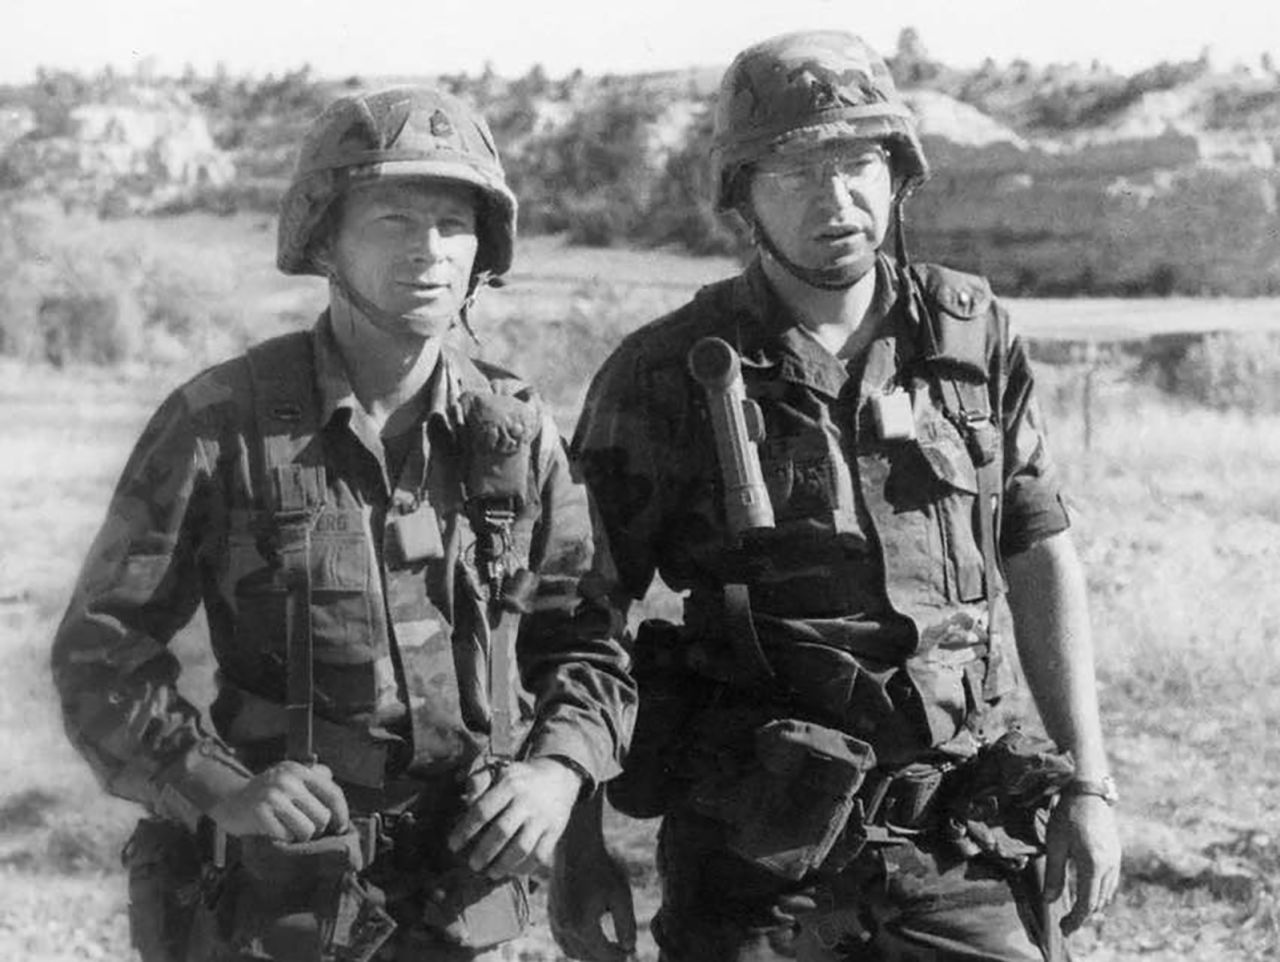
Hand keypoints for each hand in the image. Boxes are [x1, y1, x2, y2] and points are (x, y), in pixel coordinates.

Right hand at [207, 760, 349, 841]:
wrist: (227, 799)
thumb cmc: (265, 794)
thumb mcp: (290, 778)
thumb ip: (315, 782)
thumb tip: (339, 805)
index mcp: (299, 770)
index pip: (333, 793)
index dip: (342, 814)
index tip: (341, 827)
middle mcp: (288, 780)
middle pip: (323, 816)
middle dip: (316, 828)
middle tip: (301, 827)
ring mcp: (273, 795)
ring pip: (308, 829)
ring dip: (299, 836)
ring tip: (287, 829)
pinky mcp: (260, 813)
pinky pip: (287, 836)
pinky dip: (283, 839)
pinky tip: (273, 831)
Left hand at [447, 757, 583, 877]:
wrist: (559, 776)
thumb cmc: (520, 778)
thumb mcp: (500, 770)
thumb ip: (479, 781)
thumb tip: (466, 799)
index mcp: (510, 784)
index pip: (483, 810)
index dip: (465, 830)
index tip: (453, 846)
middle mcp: (527, 801)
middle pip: (502, 831)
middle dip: (484, 852)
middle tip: (472, 865)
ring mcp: (543, 817)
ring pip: (521, 847)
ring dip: (503, 864)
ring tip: (491, 873)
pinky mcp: (556, 830)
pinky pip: (540, 854)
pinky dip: (525, 867)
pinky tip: (513, 872)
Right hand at [549, 793, 635, 961]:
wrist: (576, 845)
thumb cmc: (601, 868)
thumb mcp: (621, 895)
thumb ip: (626, 925)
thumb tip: (629, 948)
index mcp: (582, 926)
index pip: (604, 955)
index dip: (619, 957)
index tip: (630, 954)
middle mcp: (565, 927)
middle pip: (586, 957)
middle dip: (605, 956)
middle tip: (620, 951)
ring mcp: (555, 920)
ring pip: (571, 951)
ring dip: (588, 953)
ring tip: (606, 946)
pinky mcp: (550, 911)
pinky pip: (562, 938)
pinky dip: (575, 943)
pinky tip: (588, 935)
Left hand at [1044, 793, 1121, 933]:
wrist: (1090, 791)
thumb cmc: (1068, 815)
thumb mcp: (1055, 844)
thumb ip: (1054, 874)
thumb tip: (1049, 900)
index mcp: (1093, 865)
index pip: (1087, 904)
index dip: (1076, 920)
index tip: (1064, 930)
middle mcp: (1109, 867)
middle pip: (1098, 902)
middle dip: (1083, 916)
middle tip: (1067, 924)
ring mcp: (1116, 860)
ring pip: (1107, 894)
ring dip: (1093, 905)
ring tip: (1076, 911)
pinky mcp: (1116, 854)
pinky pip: (1111, 882)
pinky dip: (1099, 892)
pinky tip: (1088, 891)